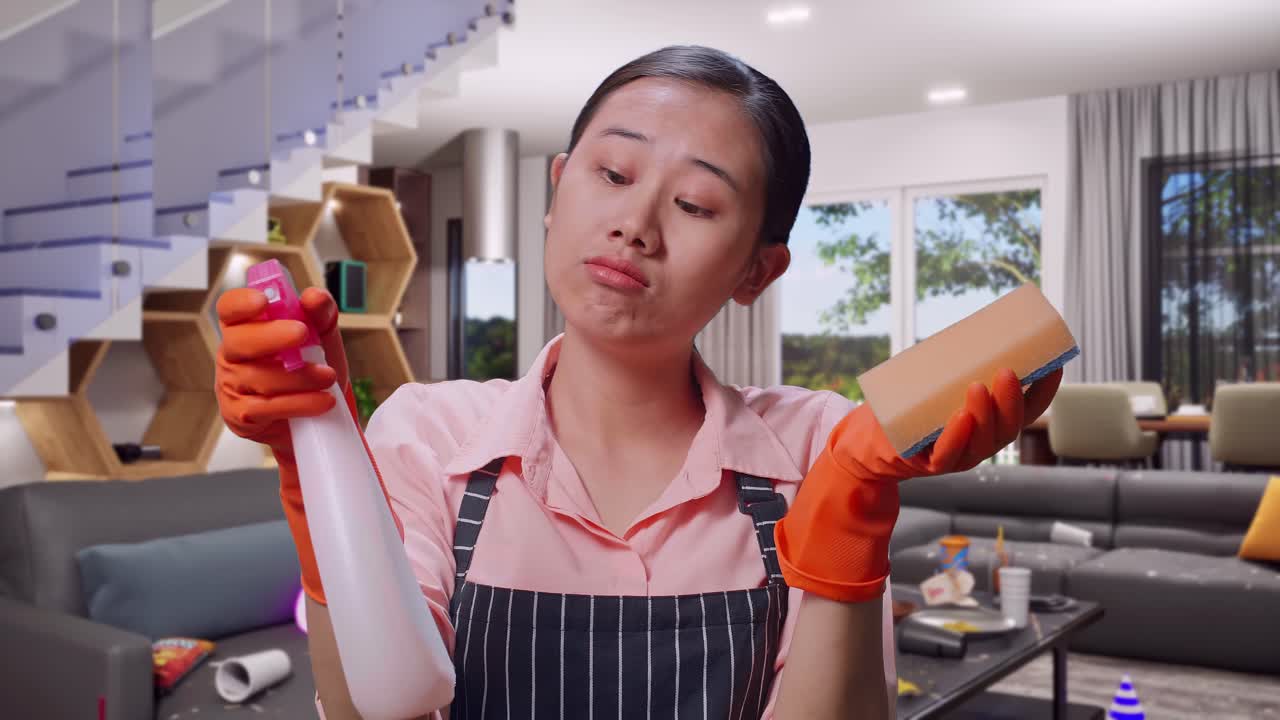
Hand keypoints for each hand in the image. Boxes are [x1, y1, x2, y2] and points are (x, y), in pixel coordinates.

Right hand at [215, 286, 351, 457]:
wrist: (314, 416)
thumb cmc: (309, 368)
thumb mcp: (321, 339)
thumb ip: (320, 315)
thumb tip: (314, 297)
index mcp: (244, 327)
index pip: (229, 309)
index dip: (241, 303)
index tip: (263, 300)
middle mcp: (231, 355)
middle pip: (238, 341)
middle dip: (271, 336)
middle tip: (303, 333)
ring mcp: (232, 386)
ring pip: (258, 378)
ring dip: (298, 376)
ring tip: (329, 376)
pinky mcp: (242, 416)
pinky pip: (267, 408)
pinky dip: (299, 403)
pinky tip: (323, 401)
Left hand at [838, 367, 1062, 484]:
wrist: (873, 440)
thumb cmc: (913, 404)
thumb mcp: (940, 379)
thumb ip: (959, 358)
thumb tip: (979, 320)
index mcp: (994, 423)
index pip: (1029, 409)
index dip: (1045, 390)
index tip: (1054, 363)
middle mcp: (983, 442)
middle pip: (1009, 426)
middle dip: (1011, 400)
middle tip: (1007, 370)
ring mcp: (958, 455)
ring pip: (982, 441)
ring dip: (985, 415)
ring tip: (978, 386)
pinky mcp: (929, 463)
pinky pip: (948, 455)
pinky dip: (956, 437)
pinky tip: (960, 418)